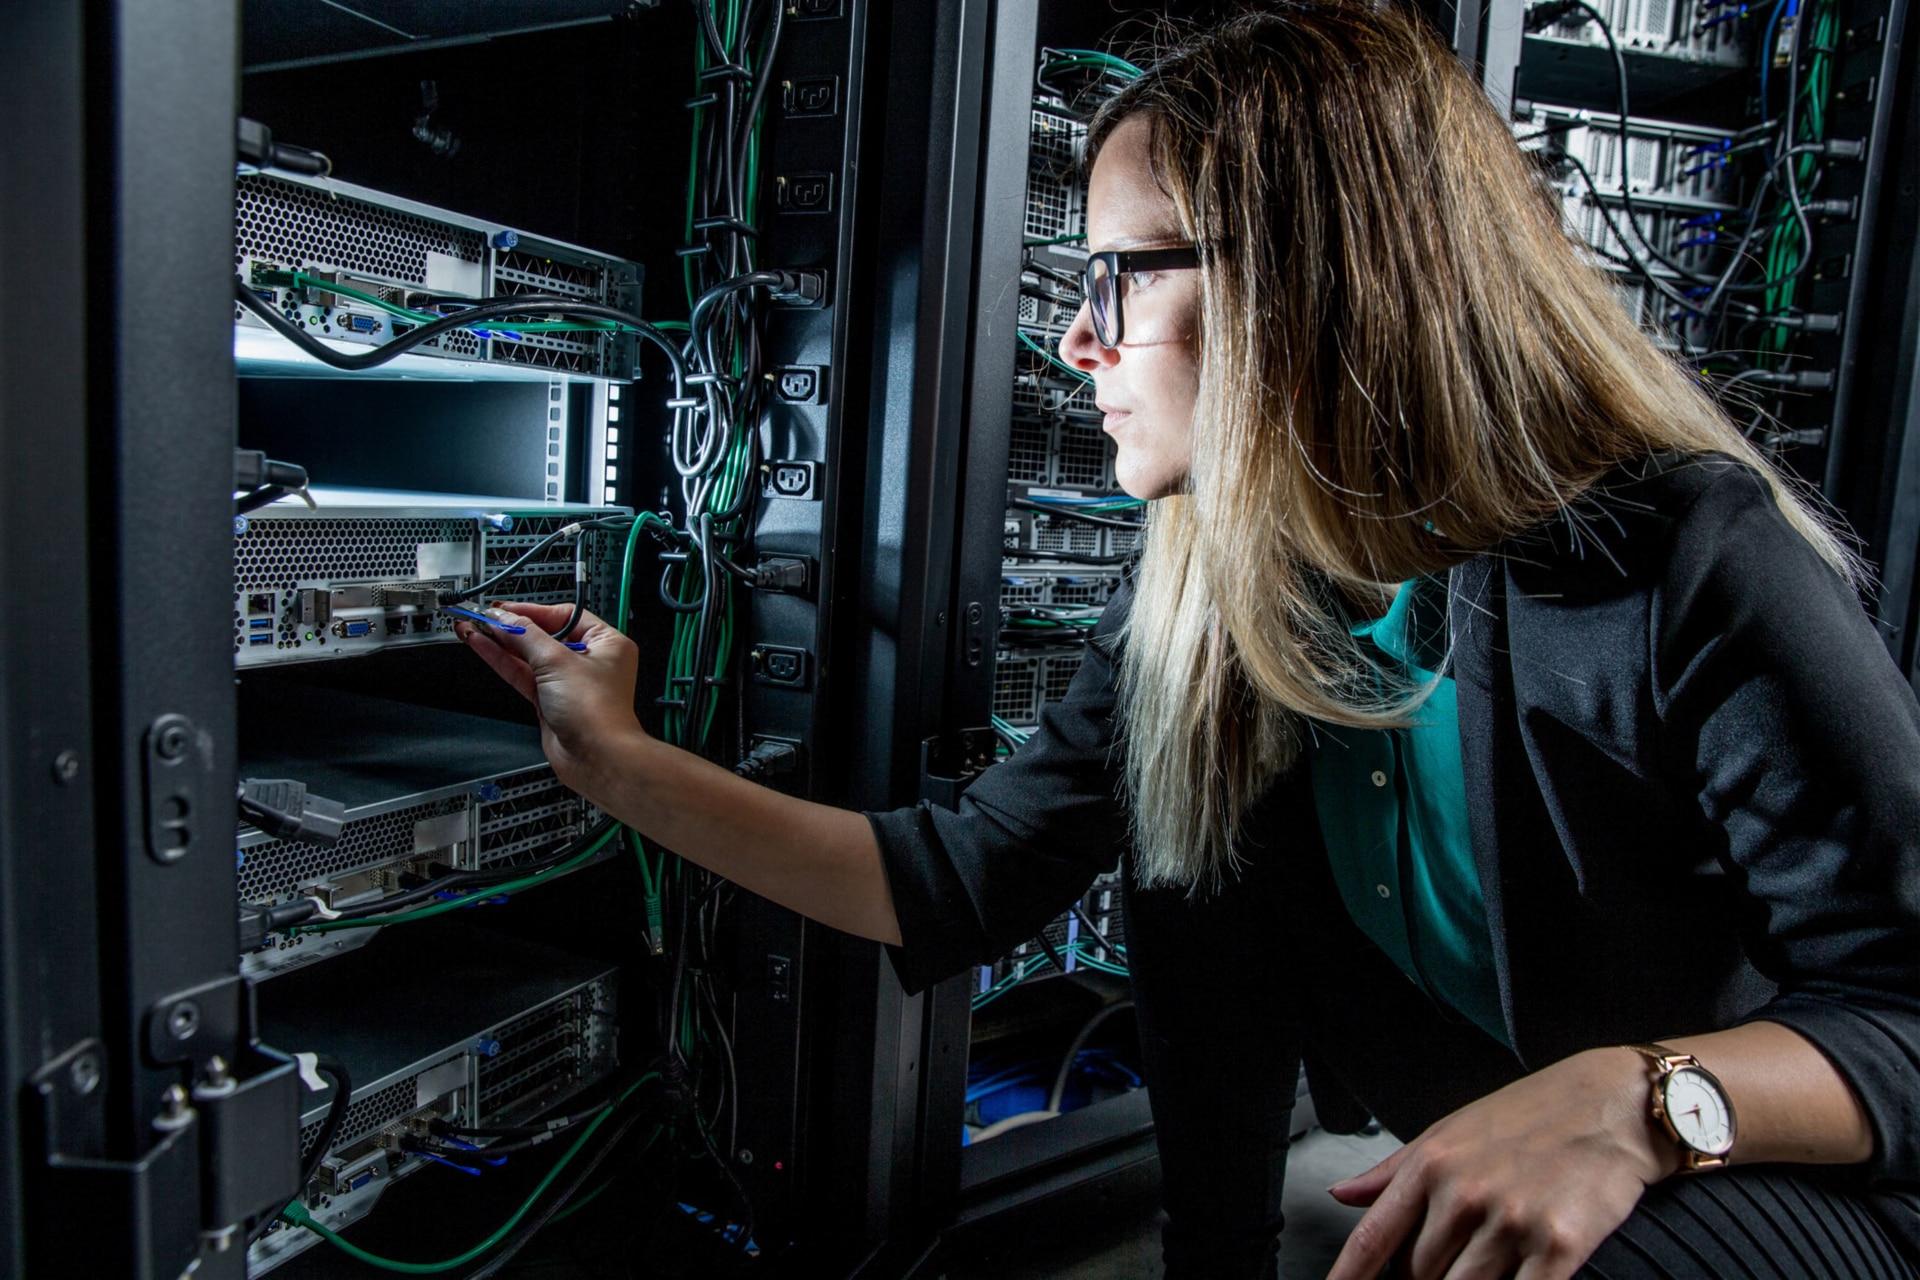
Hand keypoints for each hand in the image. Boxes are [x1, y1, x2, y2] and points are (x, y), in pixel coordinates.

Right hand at [454, 601, 644, 800]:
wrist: (596, 757)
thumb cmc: (598, 712)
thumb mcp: (558, 661)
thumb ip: (527, 636)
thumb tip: (505, 619)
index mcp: (605, 642)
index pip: (563, 614)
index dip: (531, 610)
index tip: (503, 608)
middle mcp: (588, 660)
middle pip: (543, 634)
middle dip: (511, 626)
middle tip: (482, 616)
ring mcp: (567, 682)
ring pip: (528, 655)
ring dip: (500, 642)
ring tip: (473, 627)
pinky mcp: (549, 701)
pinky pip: (522, 674)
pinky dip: (501, 660)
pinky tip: (482, 646)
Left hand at [1325, 1048, 1675, 1279]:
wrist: (1612, 1105)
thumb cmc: (1530, 1116)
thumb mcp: (1451, 1131)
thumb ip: (1394, 1171)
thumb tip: (1343, 1194)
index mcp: (1431, 1165)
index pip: (1373, 1239)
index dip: (1348, 1276)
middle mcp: (1464, 1195)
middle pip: (1418, 1276)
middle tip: (1445, 1264)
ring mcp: (1511, 1223)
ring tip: (1483, 1265)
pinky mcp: (1558, 1247)